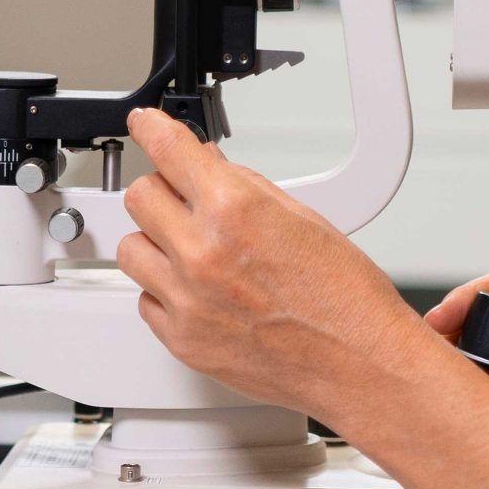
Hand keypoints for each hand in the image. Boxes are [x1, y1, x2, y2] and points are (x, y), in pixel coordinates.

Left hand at [115, 108, 445, 427]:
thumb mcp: (302, 217)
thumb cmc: (345, 297)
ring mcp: (186, 300)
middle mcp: (202, 253)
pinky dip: (164, 290)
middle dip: (161, 190)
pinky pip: (145, 300)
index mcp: (235, 210)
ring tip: (191, 250)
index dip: (150, 128)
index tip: (144, 125)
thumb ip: (244, 187)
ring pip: (131, 249)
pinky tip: (198, 290)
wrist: (357, 364)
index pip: (167, 149)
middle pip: (139, 196)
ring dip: (156, 241)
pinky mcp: (181, 340)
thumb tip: (209, 168)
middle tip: (182, 199)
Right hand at [427, 273, 488, 488]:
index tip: (442, 321)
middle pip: (483, 319)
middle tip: (426, 360)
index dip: (469, 299)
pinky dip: (463, 397)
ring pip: (477, 355)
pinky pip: (483, 392)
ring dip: (454, 365)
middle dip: (450, 332)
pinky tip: (451, 411)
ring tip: (432, 386)